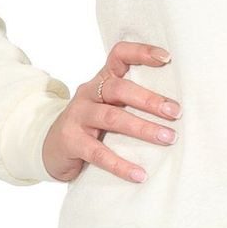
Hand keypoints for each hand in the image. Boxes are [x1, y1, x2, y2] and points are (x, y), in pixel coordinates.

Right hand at [42, 40, 181, 182]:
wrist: (50, 148)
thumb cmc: (90, 126)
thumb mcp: (108, 106)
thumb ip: (131, 102)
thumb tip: (176, 111)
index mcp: (102, 80)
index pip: (119, 55)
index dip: (141, 52)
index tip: (167, 58)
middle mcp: (89, 93)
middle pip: (119, 88)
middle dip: (149, 99)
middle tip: (175, 112)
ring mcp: (78, 116)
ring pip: (112, 117)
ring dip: (142, 128)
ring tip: (167, 138)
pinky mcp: (71, 141)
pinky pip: (98, 152)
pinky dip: (120, 164)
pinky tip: (140, 174)